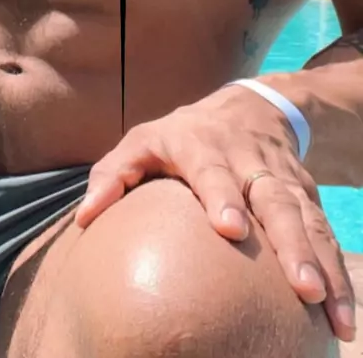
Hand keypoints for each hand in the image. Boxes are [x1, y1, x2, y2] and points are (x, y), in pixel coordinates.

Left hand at [76, 84, 355, 342]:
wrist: (253, 105)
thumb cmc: (184, 132)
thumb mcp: (144, 138)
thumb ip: (113, 172)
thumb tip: (84, 217)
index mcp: (204, 145)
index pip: (214, 168)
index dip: (223, 194)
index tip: (231, 228)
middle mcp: (250, 161)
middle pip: (274, 200)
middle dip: (292, 243)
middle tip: (303, 287)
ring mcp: (282, 178)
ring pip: (308, 220)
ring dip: (324, 265)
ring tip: (332, 314)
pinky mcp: (305, 194)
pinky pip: (324, 231)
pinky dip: (338, 270)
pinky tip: (343, 314)